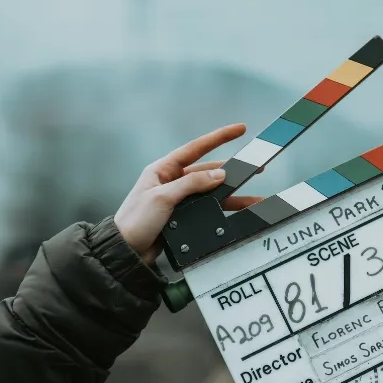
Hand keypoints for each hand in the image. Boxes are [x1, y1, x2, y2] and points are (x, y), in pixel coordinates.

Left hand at [115, 124, 261, 263]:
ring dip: (233, 196)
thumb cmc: (136, 221)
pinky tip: (238, 213)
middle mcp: (172, 182)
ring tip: (255, 200)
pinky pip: (208, 210)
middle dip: (233, 171)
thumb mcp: (163, 197)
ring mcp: (179, 200)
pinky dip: (223, 211)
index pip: (196, 148)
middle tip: (256, 168)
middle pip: (209, 172)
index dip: (219, 137)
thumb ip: (191, 184)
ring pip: (212, 193)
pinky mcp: (183, 217)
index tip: (240, 129)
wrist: (126, 252)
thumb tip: (219, 174)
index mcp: (163, 170)